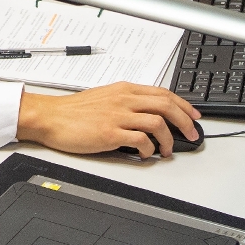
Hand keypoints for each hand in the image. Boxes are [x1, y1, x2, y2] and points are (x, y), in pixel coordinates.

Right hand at [16, 82, 200, 157]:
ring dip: (168, 139)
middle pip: (166, 105)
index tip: (193, 116)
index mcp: (124, 90)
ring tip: (167, 151)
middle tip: (191, 134)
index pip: (163, 93)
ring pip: (158, 122)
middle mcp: (124, 100)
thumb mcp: (105, 97)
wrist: (50, 116)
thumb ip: (126, 101)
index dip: (183, 105)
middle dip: (185, 121)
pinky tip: (146, 155)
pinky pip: (140, 140)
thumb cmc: (73, 110)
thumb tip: (148, 113)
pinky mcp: (110, 133)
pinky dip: (149, 149)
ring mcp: (117, 116)